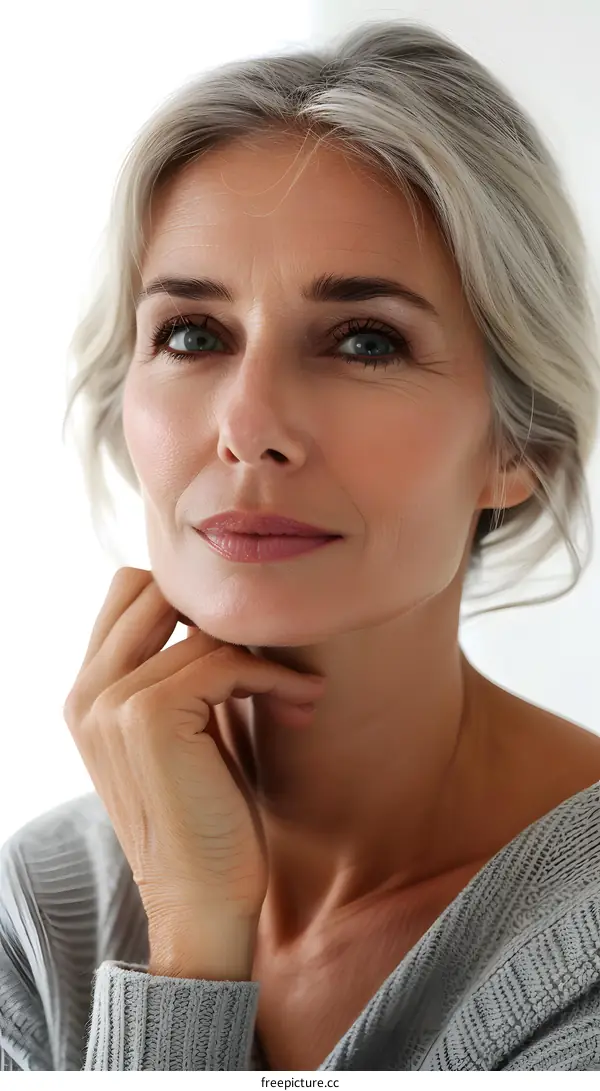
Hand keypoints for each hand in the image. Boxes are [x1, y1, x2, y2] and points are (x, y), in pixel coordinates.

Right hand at [63, 567, 325, 936]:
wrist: (199, 903)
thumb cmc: (202, 819)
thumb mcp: (181, 734)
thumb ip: (177, 676)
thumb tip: (222, 615)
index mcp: (87, 694)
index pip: (129, 593)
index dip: (191, 602)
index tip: (244, 644)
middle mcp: (87, 692)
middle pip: (154, 589)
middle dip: (223, 616)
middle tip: (270, 656)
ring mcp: (111, 703)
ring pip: (203, 628)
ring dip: (265, 654)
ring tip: (298, 693)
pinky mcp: (148, 717)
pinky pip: (225, 661)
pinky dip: (273, 679)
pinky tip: (299, 708)